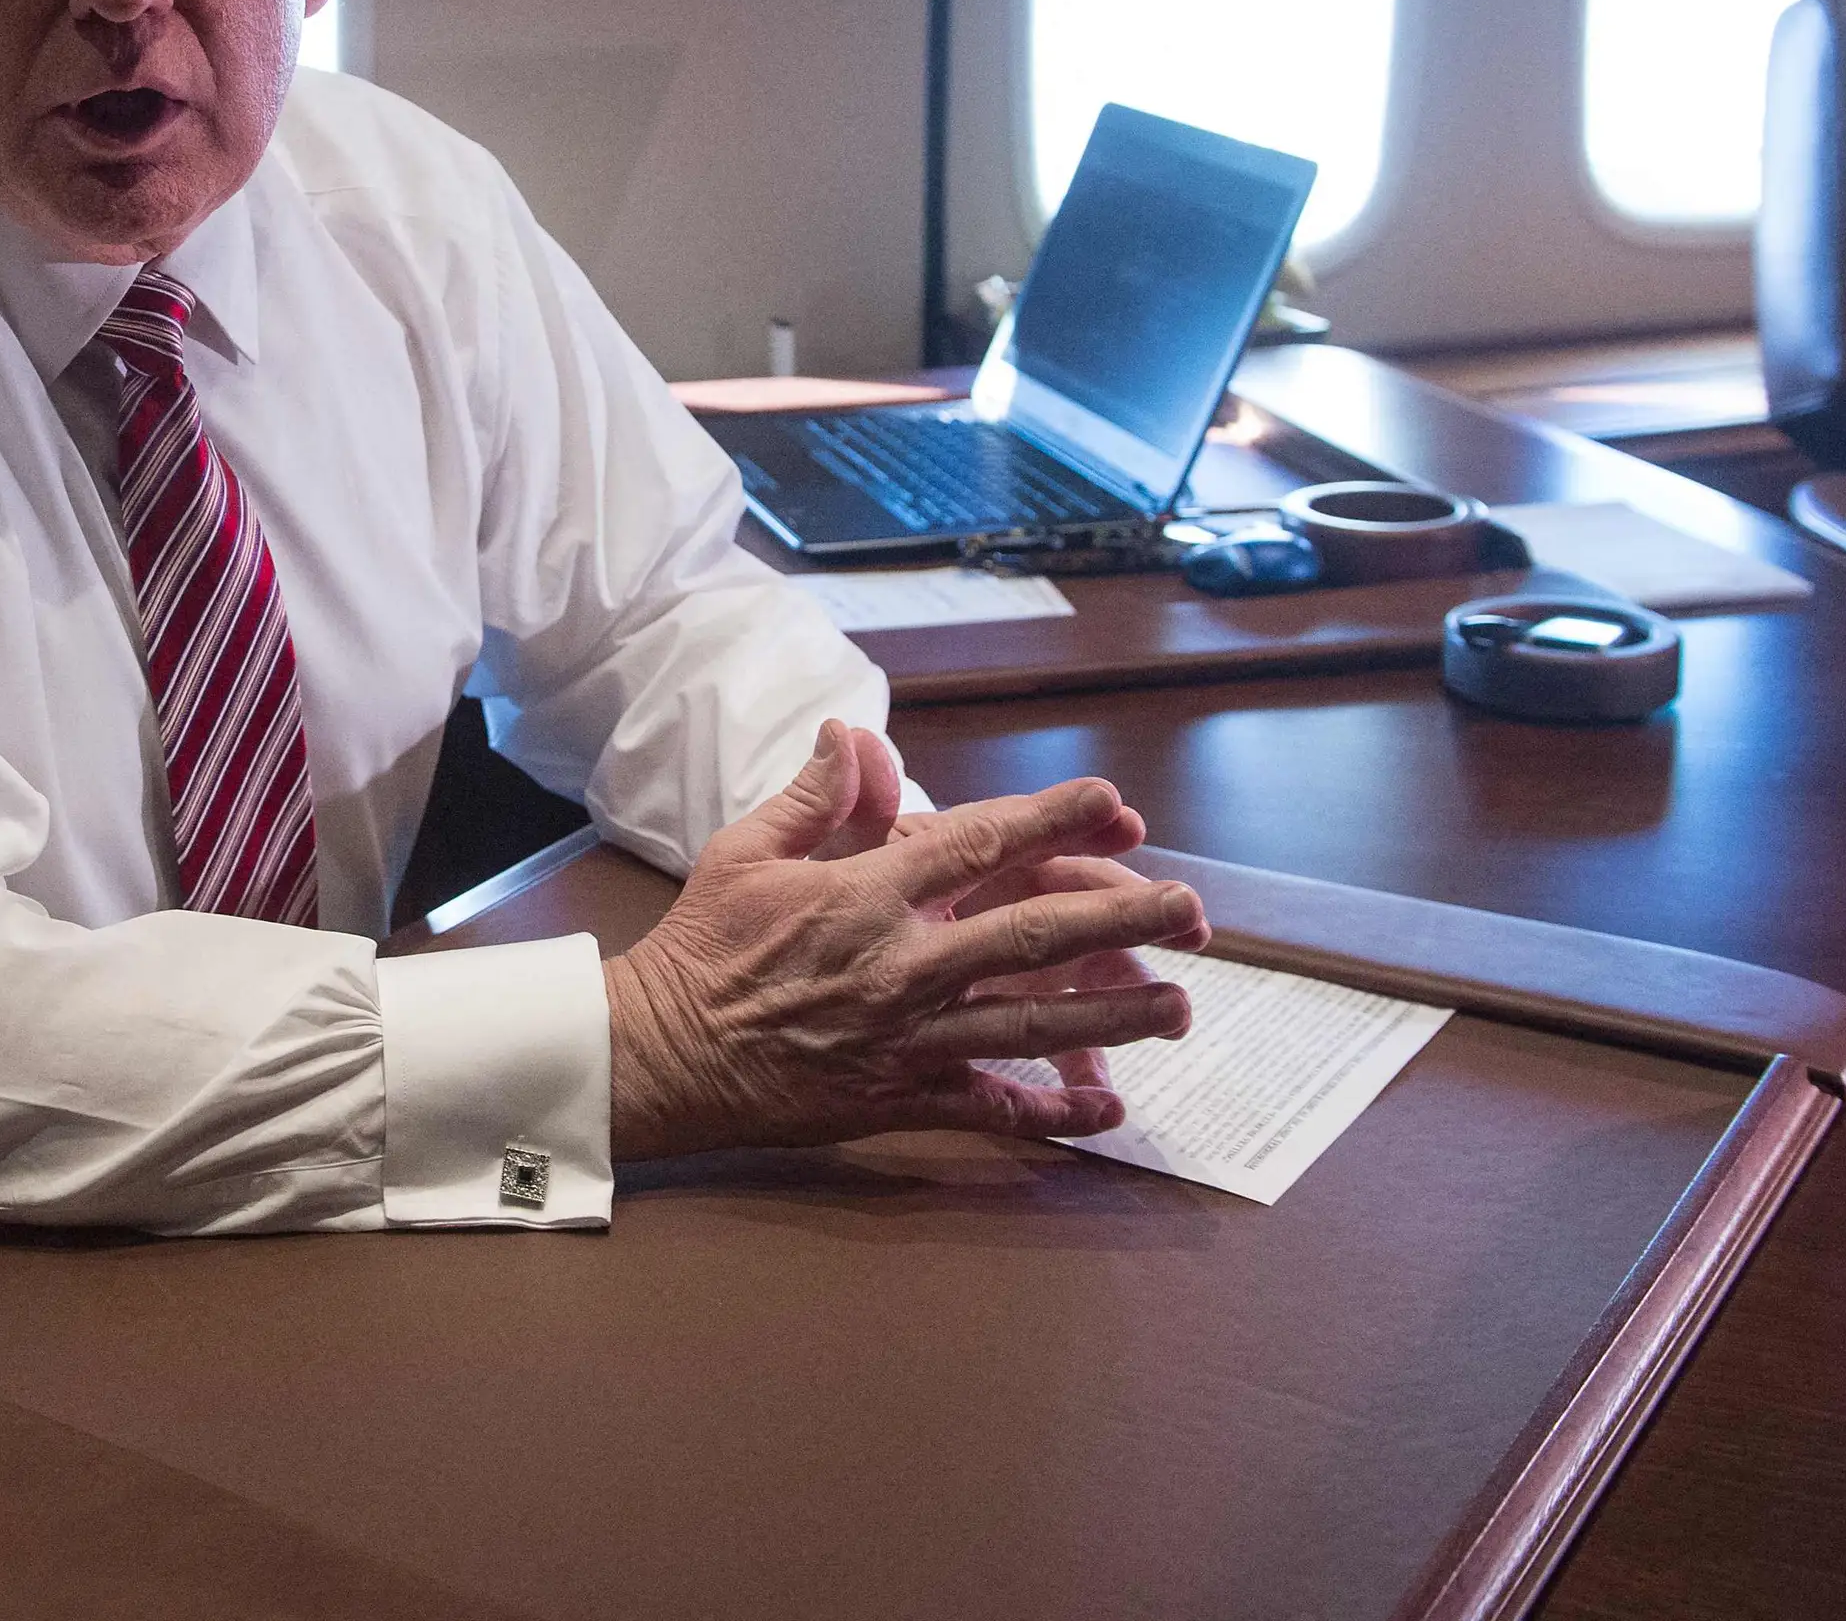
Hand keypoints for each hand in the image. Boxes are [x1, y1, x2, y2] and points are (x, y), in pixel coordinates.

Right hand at [603, 723, 1207, 1160]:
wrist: (656, 1054)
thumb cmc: (701, 948)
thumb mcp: (744, 853)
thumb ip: (814, 798)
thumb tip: (853, 733)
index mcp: (864, 894)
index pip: (978, 841)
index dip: (1052, 816)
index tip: (1114, 799)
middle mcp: (900, 963)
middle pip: (1032, 935)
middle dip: (1119, 917)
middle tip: (1189, 908)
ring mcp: (905, 1037)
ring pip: (1030, 1025)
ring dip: (1114, 1016)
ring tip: (1180, 1005)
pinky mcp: (897, 1098)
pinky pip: (989, 1109)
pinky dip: (1050, 1112)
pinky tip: (1108, 1109)